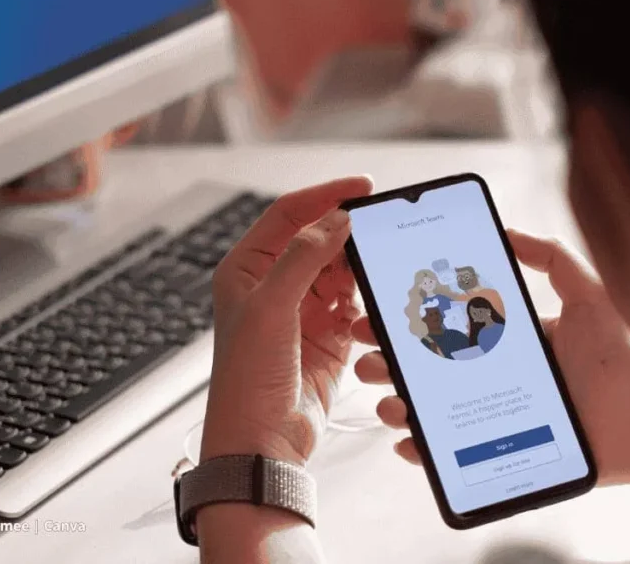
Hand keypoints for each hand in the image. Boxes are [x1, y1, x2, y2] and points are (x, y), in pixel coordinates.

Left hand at [200, 177, 372, 465]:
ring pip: (341, 272)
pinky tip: (376, 299)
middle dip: (348, 234)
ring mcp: (303, 311)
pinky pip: (354, 304)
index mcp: (247, 268)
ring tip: (381, 264)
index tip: (362, 187)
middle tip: (382, 225)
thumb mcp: (270, 307)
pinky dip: (366, 300)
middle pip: (320, 240)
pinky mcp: (329, 336)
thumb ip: (305, 258)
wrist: (262, 442)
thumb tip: (337, 219)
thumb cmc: (247, 379)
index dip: (325, 196)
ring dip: (360, 269)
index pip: (288, 215)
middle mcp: (274, 285)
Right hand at [354, 231, 629, 502]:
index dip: (406, 321)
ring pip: (428, 411)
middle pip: (424, 369)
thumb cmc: (619, 358)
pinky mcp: (494, 454)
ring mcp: (487, 416)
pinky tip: (406, 441)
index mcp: (501, 342)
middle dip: (387, 361)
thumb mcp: (584, 296)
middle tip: (366, 355)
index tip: (377, 310)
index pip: (442, 328)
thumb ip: (551, 257)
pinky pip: (447, 455)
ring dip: (397, 404)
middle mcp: (488, 378)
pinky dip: (420, 451)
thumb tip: (508, 229)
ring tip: (384, 400)